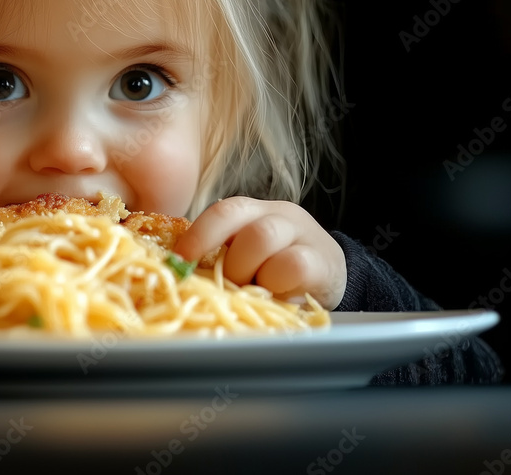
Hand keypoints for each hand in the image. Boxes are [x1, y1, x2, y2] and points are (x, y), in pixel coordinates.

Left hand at [173, 197, 345, 308]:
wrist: (330, 276)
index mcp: (249, 213)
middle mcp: (274, 215)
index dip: (197, 236)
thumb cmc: (276, 272)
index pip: (220, 212)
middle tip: (229, 289)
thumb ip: (217, 263)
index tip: (180, 262)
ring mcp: (301, 234)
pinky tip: (280, 298)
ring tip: (253, 294)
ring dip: (249, 272)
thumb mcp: (246, 261)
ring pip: (263, 236)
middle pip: (236, 219)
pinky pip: (295, 265)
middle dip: (226, 261)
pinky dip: (278, 285)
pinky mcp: (323, 261)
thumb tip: (181, 280)